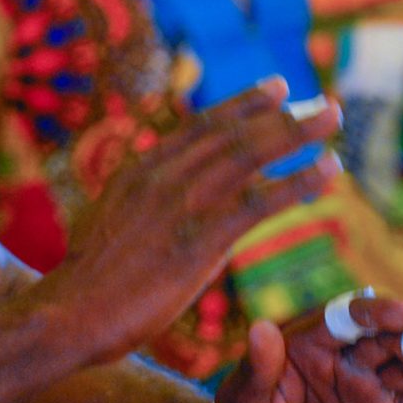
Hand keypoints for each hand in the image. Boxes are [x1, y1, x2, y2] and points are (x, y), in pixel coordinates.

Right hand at [31, 77, 341, 364]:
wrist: (69, 314)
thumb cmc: (88, 284)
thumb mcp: (109, 225)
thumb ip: (141, 207)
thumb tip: (164, 210)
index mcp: (139, 171)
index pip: (200, 127)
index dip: (243, 105)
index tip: (278, 89)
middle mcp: (161, 175)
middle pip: (232, 132)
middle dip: (281, 114)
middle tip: (323, 103)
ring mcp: (181, 204)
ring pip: (250, 154)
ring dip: (297, 133)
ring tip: (334, 118)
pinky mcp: (200, 240)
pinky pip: (261, 202)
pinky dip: (299, 182)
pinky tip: (328, 172)